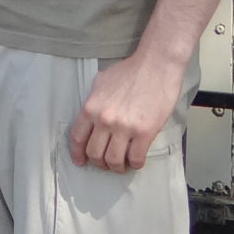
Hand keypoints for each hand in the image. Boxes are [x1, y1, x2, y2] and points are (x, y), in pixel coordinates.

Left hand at [69, 48, 186, 173]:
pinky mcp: (145, 132)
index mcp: (91, 108)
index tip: (80, 161)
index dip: (77, 153)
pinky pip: (136, 158)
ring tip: (121, 166)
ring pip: (113, 160)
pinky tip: (136, 162)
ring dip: (116, 167)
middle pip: (94, 153)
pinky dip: (134, 164)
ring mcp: (125, 128)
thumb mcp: (101, 83)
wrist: (156, 66)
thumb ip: (93, 102)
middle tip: (104, 164)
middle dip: (98, 163)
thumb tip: (91, 115)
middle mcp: (104, 120)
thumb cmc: (130, 71)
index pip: (77, 138)